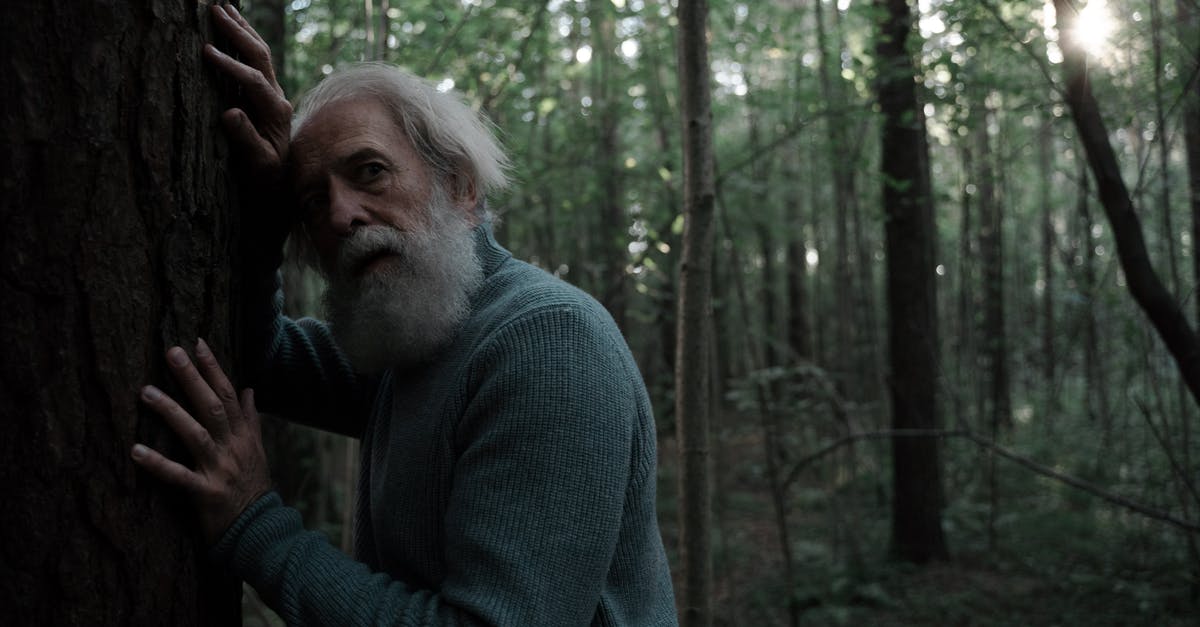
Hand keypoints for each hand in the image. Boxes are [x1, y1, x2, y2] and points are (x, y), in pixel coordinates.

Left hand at [132, 339, 271, 544]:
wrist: (260, 528)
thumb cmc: (253, 486)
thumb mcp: (257, 449)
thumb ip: (251, 419)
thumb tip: (249, 389)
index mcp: (244, 436)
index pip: (229, 395)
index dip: (214, 369)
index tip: (197, 344)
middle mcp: (233, 448)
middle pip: (212, 406)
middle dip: (192, 378)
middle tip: (171, 352)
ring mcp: (219, 469)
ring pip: (195, 434)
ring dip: (171, 412)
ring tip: (146, 392)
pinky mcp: (205, 493)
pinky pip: (179, 476)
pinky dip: (158, 463)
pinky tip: (136, 450)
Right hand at [205, 3, 291, 184]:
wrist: (279, 185)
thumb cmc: (266, 178)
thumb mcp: (257, 166)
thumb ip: (246, 140)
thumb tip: (229, 112)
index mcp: (276, 112)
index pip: (253, 81)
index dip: (230, 65)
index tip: (204, 51)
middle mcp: (278, 98)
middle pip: (260, 57)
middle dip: (237, 33)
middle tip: (214, 10)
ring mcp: (272, 93)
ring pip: (259, 53)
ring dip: (242, 29)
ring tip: (222, 8)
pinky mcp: (264, 94)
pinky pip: (255, 60)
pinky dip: (243, 40)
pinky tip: (232, 27)